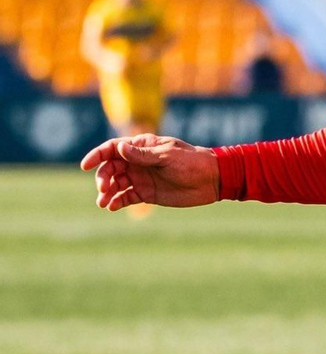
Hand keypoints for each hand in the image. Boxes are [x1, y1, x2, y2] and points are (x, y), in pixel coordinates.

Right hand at [79, 135, 220, 210]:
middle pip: (110, 168)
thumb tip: (119, 148)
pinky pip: (127, 197)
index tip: (85, 166)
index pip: (112, 149)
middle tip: (103, 189)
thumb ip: (143, 155)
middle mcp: (137, 162)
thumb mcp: (167, 156)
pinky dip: (118, 202)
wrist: (212, 180)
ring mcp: (141, 178)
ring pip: (116, 184)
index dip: (96, 156)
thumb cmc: (191, 162)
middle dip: (103, 178)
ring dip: (107, 192)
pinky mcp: (147, 193)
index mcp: (141, 146)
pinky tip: (112, 207)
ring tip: (103, 203)